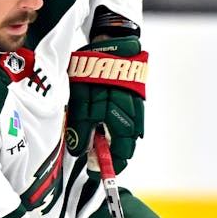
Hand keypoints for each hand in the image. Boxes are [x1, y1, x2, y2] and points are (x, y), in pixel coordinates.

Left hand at [65, 37, 147, 171]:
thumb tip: (80, 151)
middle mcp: (134, 119)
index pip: (121, 156)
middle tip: (93, 158)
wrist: (112, 44)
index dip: (109, 168)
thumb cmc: (95, 72)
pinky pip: (128, 121)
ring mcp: (136, 109)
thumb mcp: (82, 103)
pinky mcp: (135, 99)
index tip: (96, 173)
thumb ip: (82, 129)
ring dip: (112, 141)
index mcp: (122, 123)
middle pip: (125, 148)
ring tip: (95, 139)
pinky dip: (116, 127)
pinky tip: (104, 123)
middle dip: (109, 156)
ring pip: (126, 135)